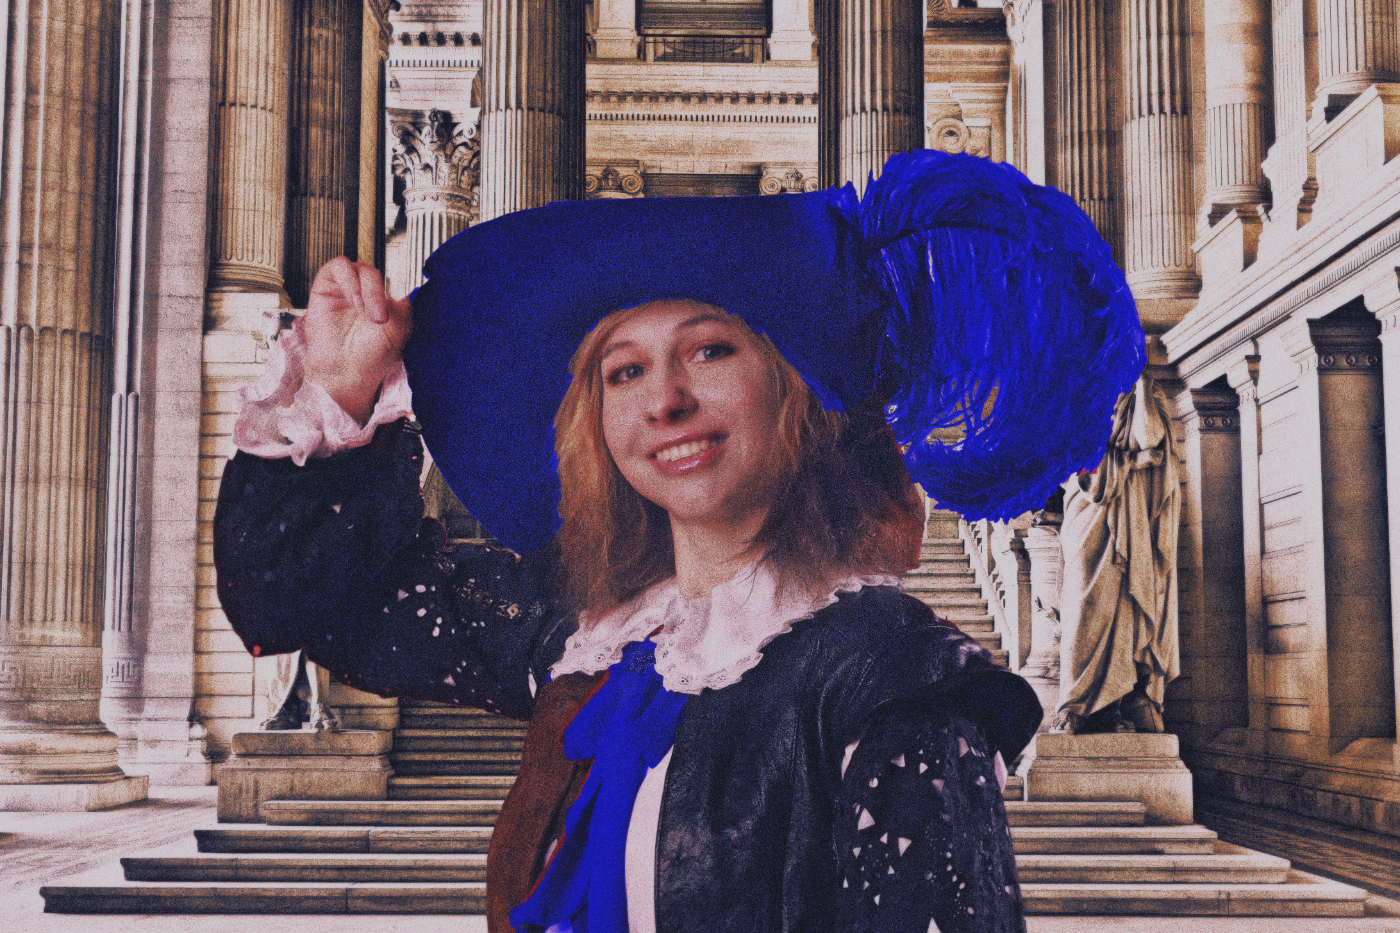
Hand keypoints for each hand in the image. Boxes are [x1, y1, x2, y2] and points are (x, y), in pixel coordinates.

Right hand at [302, 258, 411, 422]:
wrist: (344, 373)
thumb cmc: (371, 357)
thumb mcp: (399, 330)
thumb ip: (406, 305)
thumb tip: (413, 285)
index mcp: (388, 300)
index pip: (397, 276)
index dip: (402, 279)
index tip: (405, 292)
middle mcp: (367, 293)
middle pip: (378, 273)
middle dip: (380, 293)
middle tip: (380, 317)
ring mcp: (348, 288)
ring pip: (361, 268)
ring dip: (367, 287)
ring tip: (364, 310)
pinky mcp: (326, 287)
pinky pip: (338, 266)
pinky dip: (348, 279)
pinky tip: (353, 300)